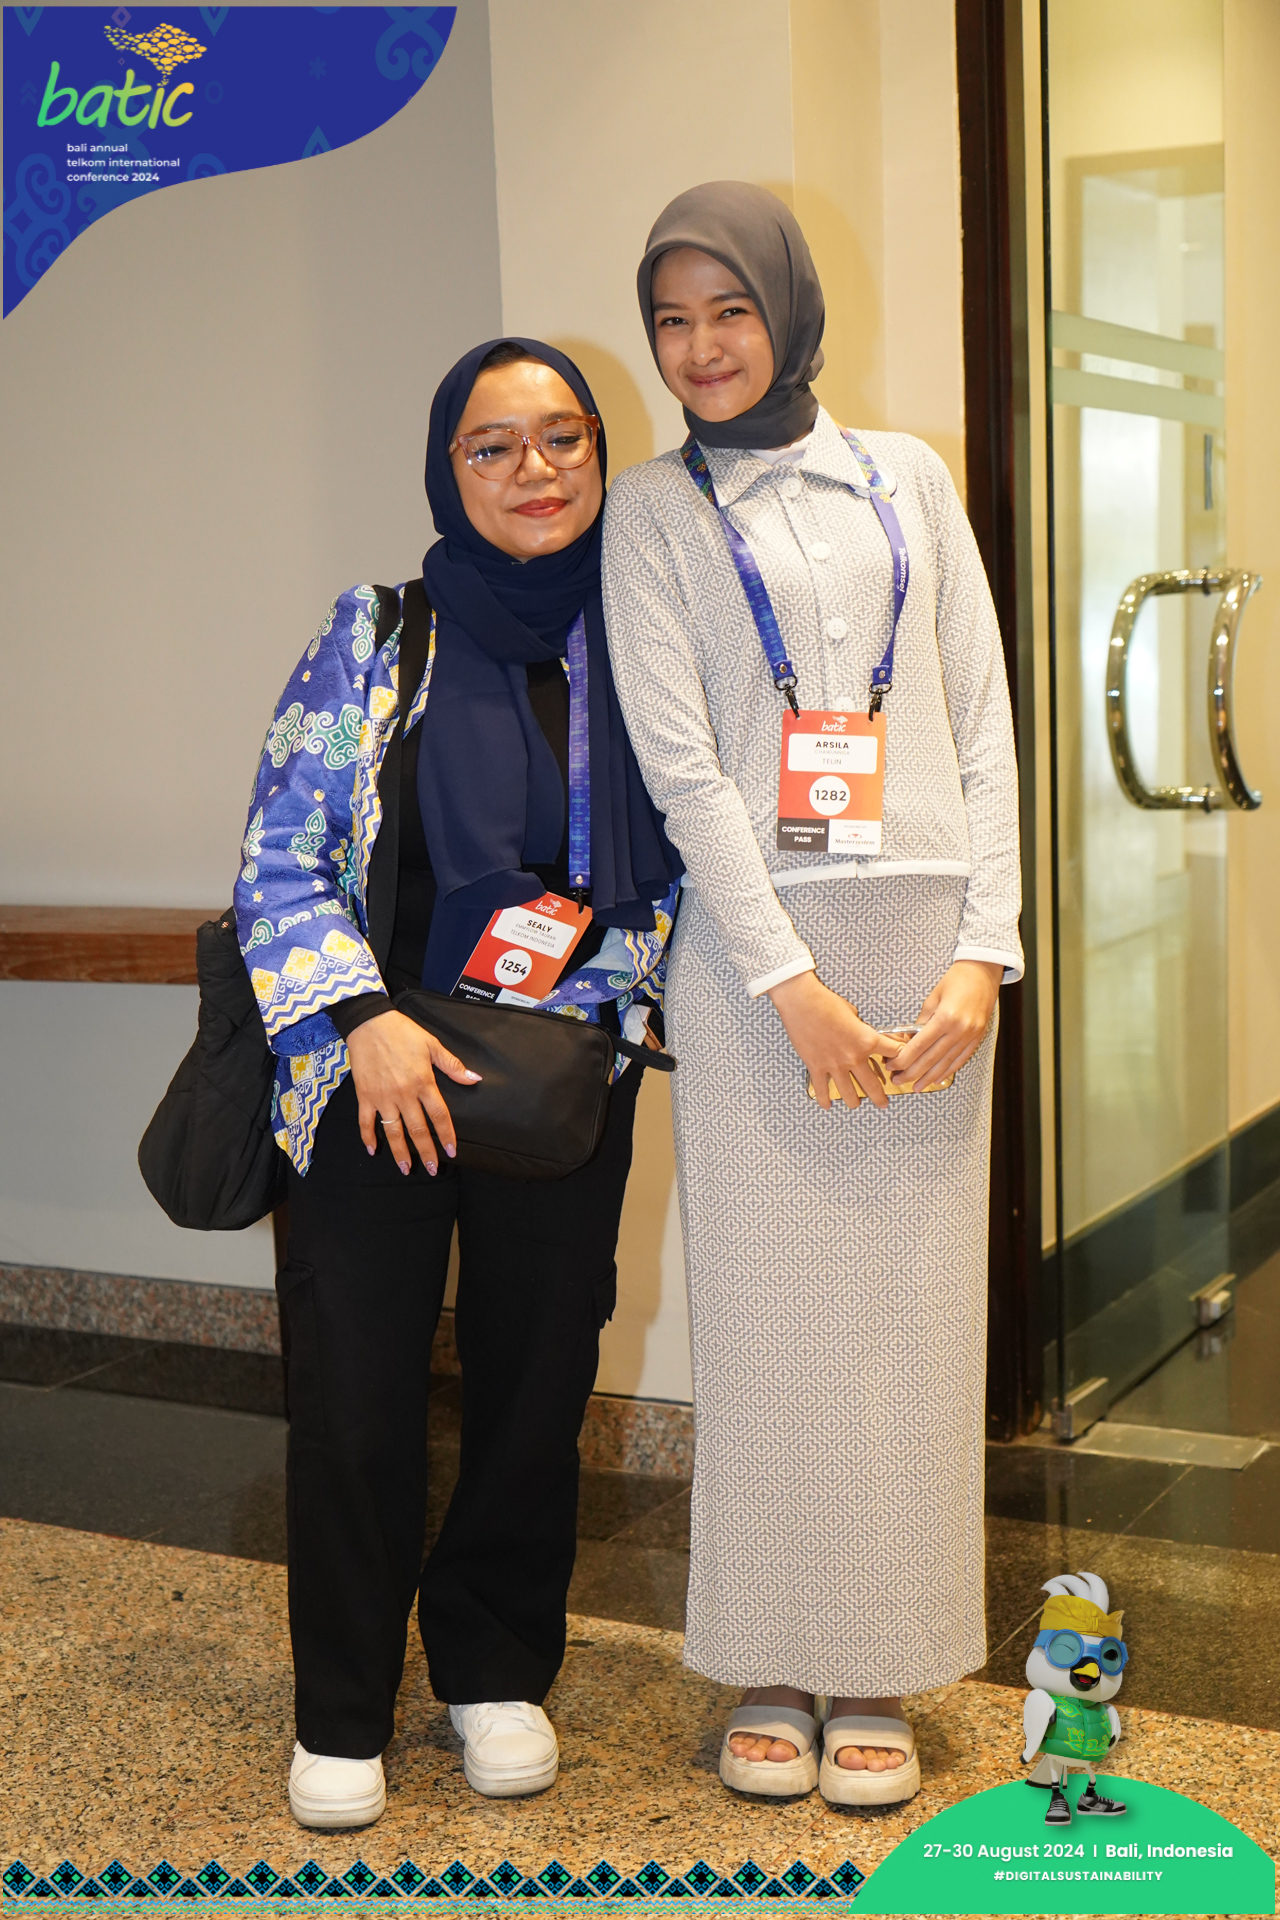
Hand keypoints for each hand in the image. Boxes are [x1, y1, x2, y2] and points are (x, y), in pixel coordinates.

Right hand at [345, 1009, 479, 1174]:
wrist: (369, 1023)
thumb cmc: (402, 1032)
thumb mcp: (432, 1045)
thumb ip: (452, 1065)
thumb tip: (474, 1079)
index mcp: (423, 1082)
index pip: (439, 1116)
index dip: (446, 1135)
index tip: (451, 1152)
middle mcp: (404, 1094)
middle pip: (417, 1129)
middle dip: (425, 1152)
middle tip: (432, 1169)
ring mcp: (383, 1097)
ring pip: (393, 1131)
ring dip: (399, 1152)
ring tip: (405, 1168)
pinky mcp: (365, 1095)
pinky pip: (365, 1121)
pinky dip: (368, 1137)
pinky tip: (373, 1150)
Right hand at [767, 970, 901, 1109]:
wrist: (802, 1003)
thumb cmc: (826, 1002)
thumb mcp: (852, 1012)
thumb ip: (858, 1027)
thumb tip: (858, 1030)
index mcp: (867, 1040)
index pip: (893, 1053)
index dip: (899, 1057)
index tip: (900, 1062)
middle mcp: (854, 1057)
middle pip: (873, 1084)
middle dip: (880, 1097)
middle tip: (883, 1103)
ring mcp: (834, 1065)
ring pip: (849, 1093)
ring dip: (854, 1101)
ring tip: (856, 1104)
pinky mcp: (816, 1067)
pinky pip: (822, 1089)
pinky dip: (824, 1100)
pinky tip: (827, 1105)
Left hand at [889, 960, 1000, 1088]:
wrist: (983, 973)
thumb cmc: (955, 980)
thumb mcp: (932, 998)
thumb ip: (921, 1021)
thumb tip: (909, 1041)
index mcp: (945, 1017)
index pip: (919, 1045)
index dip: (904, 1059)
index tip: (892, 1066)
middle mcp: (959, 1029)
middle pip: (931, 1059)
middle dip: (912, 1072)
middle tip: (897, 1080)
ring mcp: (970, 1035)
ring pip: (945, 1063)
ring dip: (929, 1077)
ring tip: (915, 1086)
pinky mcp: (977, 1038)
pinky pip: (961, 1059)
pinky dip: (948, 1071)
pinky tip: (937, 1079)